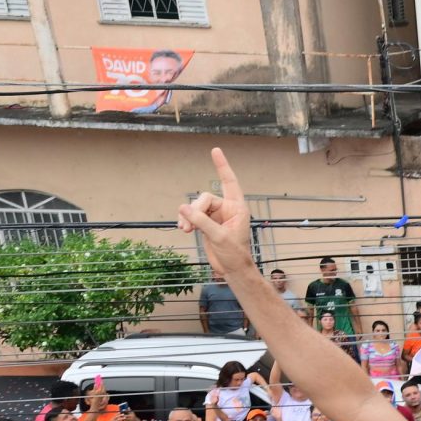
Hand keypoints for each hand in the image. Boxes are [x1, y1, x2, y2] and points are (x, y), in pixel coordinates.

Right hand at [179, 146, 256, 278]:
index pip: (229, 182)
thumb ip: (202, 221)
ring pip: (196, 207)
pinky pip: (192, 216)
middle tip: (188, 226)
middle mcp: (227, 209)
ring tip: (184, 230)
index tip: (215, 150)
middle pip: (205, 198)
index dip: (222, 166)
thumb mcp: (219, 236)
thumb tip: (183, 208)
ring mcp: (216, 216)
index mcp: (237, 207)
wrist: (231, 269)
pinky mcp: (206, 225)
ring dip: (188, 217)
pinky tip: (183, 229)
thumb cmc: (234, 253)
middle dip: (195, 210)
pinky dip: (186, 221)